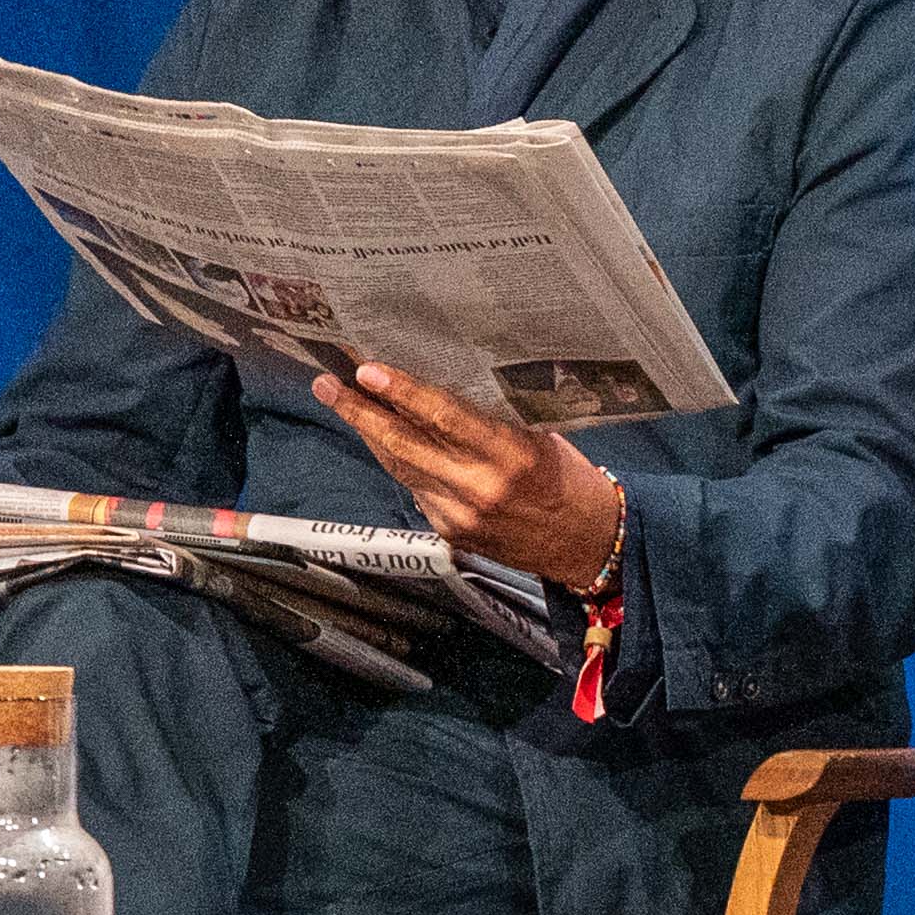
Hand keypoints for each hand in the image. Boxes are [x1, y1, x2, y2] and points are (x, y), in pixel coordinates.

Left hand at [315, 363, 629, 591]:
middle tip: (327, 384)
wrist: (586, 543)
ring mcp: (460, 514)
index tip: (366, 370)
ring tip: (341, 402)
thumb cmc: (570, 480)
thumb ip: (491, 421)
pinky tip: (384, 441)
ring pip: (401, 466)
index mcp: (511, 457)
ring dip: (368, 433)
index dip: (402, 393)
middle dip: (360, 412)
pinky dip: (399, 462)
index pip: (445, 418)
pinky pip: (415, 489)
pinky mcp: (451, 532)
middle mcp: (480, 488)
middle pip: (404, 445)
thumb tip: (439, 389)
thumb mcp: (541, 439)